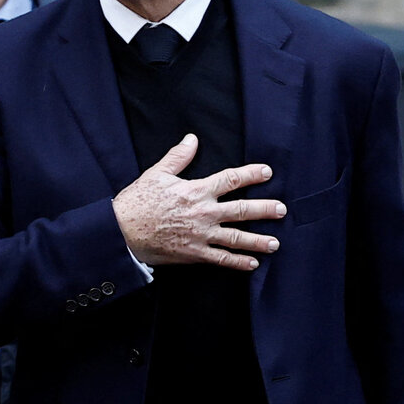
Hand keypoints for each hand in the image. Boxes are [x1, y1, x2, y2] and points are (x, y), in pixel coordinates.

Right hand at [112, 134, 284, 270]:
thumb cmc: (138, 201)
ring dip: (258, 241)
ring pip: (237, 238)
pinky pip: (221, 259)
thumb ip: (178, 157)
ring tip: (275, 242)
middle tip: (282, 209)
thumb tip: (192, 139)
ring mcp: (201, 235)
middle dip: (264, 209)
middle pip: (242, 210)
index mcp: (196, 190)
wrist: (122, 231)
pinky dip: (238, 263)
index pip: (231, 179)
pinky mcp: (194, 254)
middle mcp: (204, 213)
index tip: (267, 172)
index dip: (251, 175)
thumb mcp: (157, 173)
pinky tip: (252, 264)